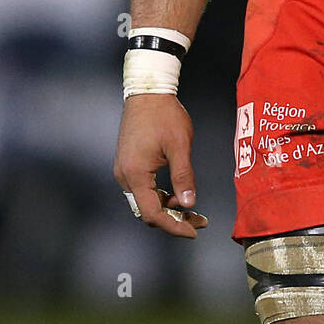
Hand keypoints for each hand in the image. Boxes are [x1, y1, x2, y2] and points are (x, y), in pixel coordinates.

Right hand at [113, 94, 207, 238]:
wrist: (148, 92)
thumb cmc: (164, 115)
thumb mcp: (180, 146)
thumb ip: (184, 176)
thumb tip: (189, 204)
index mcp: (136, 174)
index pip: (153, 214)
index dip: (174, 226)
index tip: (194, 231)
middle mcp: (125, 176)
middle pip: (147, 211)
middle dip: (173, 219)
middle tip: (199, 221)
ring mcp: (124, 170)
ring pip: (145, 201)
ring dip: (167, 208)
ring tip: (192, 209)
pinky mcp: (128, 164)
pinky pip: (143, 189)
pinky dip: (160, 195)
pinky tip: (178, 193)